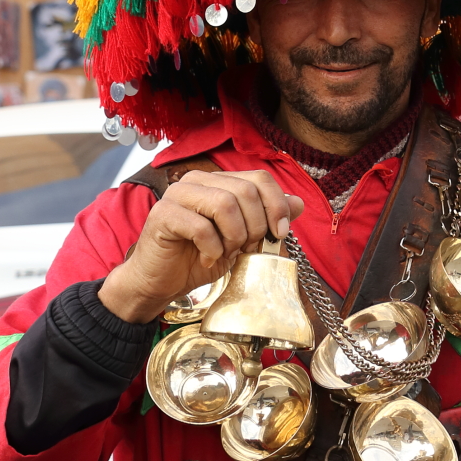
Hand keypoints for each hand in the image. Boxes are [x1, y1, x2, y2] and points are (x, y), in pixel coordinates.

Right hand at [99, 169, 303, 323]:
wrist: (162, 281)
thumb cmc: (200, 258)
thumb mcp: (243, 240)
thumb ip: (267, 219)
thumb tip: (298, 202)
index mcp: (218, 181)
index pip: (260, 178)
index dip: (276, 205)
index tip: (279, 233)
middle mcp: (197, 180)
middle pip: (245, 191)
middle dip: (255, 226)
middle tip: (245, 249)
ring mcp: (177, 195)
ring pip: (225, 204)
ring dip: (234, 237)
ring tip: (226, 253)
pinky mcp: (162, 215)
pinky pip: (201, 227)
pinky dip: (212, 249)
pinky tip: (207, 259)